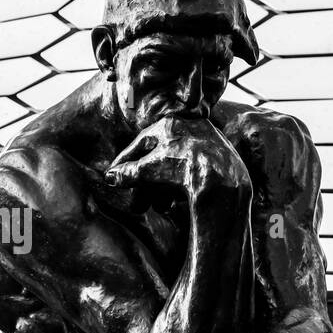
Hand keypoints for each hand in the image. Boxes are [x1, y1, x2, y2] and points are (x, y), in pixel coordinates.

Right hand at [105, 116, 246, 194]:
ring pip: (175, 167)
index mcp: (169, 124)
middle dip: (146, 185)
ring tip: (160, 208)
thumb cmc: (182, 168)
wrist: (222, 180)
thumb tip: (110, 177)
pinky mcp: (221, 157)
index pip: (139, 143)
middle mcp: (189, 127)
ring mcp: (206, 141)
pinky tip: (178, 203)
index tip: (114, 177)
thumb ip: (129, 173)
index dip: (124, 163)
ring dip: (162, 189)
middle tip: (138, 205)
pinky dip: (182, 186)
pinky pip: (193, 171)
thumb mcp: (149, 171)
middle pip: (158, 159)